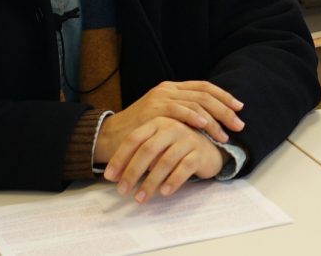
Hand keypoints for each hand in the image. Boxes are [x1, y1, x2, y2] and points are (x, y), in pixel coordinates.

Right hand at [94, 80, 242, 163]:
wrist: (111, 136)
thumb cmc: (141, 131)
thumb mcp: (164, 118)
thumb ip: (183, 115)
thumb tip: (211, 122)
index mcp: (173, 88)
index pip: (205, 87)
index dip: (224, 97)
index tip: (239, 108)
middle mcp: (168, 89)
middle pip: (205, 94)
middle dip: (226, 109)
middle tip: (239, 124)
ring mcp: (161, 98)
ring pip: (197, 102)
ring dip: (215, 119)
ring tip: (225, 134)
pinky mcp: (153, 110)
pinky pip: (179, 110)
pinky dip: (195, 117)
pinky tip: (206, 125)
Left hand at [104, 116, 225, 201]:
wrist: (211, 146)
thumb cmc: (178, 147)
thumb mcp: (159, 144)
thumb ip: (140, 153)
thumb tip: (115, 176)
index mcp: (158, 122)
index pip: (134, 139)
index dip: (120, 158)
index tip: (109, 177)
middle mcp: (172, 127)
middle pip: (147, 150)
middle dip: (132, 172)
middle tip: (122, 191)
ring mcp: (188, 139)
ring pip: (165, 161)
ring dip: (150, 182)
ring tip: (139, 198)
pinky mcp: (200, 153)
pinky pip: (185, 168)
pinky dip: (173, 181)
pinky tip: (163, 193)